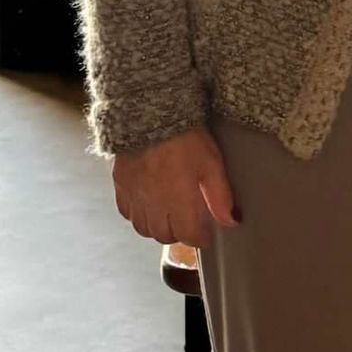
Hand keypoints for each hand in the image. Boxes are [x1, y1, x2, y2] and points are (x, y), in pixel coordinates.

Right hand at [112, 127, 238, 244]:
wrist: (150, 114)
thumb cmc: (184, 137)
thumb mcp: (211, 164)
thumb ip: (220, 196)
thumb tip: (230, 221)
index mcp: (179, 201)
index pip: (190, 237)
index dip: (201, 238)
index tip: (206, 233)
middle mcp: (154, 205)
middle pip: (165, 236)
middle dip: (179, 233)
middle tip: (188, 221)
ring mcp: (134, 196)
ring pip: (144, 229)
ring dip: (158, 227)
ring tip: (169, 214)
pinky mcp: (120, 185)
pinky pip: (127, 213)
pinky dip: (138, 215)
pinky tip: (149, 203)